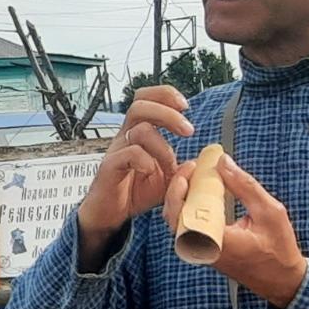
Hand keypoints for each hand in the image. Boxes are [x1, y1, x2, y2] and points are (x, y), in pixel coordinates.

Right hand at [76, 86, 192, 266]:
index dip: (165, 95)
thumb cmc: (135, 192)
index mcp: (139, 132)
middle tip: (188, 131)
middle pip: (141, 105)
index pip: (146, 98)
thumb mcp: (166, 178)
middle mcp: (126, 136)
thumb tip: (198, 161)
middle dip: (168, 113)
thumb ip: (181, 167)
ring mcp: (117, 150)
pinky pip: (128, 153)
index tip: (185, 105)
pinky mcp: (110, 167)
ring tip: (169, 165)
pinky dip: (145, 161)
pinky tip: (151, 173)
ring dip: (162, 146)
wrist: (110, 214)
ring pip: (139, 129)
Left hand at [164, 153, 306, 307]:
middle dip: (179, 185)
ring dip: (184, 195)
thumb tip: (224, 162)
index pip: (181, 214)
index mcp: (216, 242)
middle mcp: (203, 249)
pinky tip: (204, 191)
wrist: (282, 280)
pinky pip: (188, 226)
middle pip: (173, 215)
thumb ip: (244, 186)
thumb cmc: (279, 251)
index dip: (179, 188)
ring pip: (178, 220)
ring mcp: (202, 252)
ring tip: (198, 175)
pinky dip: (192, 206)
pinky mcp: (205, 251)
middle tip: (194, 166)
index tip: (192, 168)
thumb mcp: (269, 211)